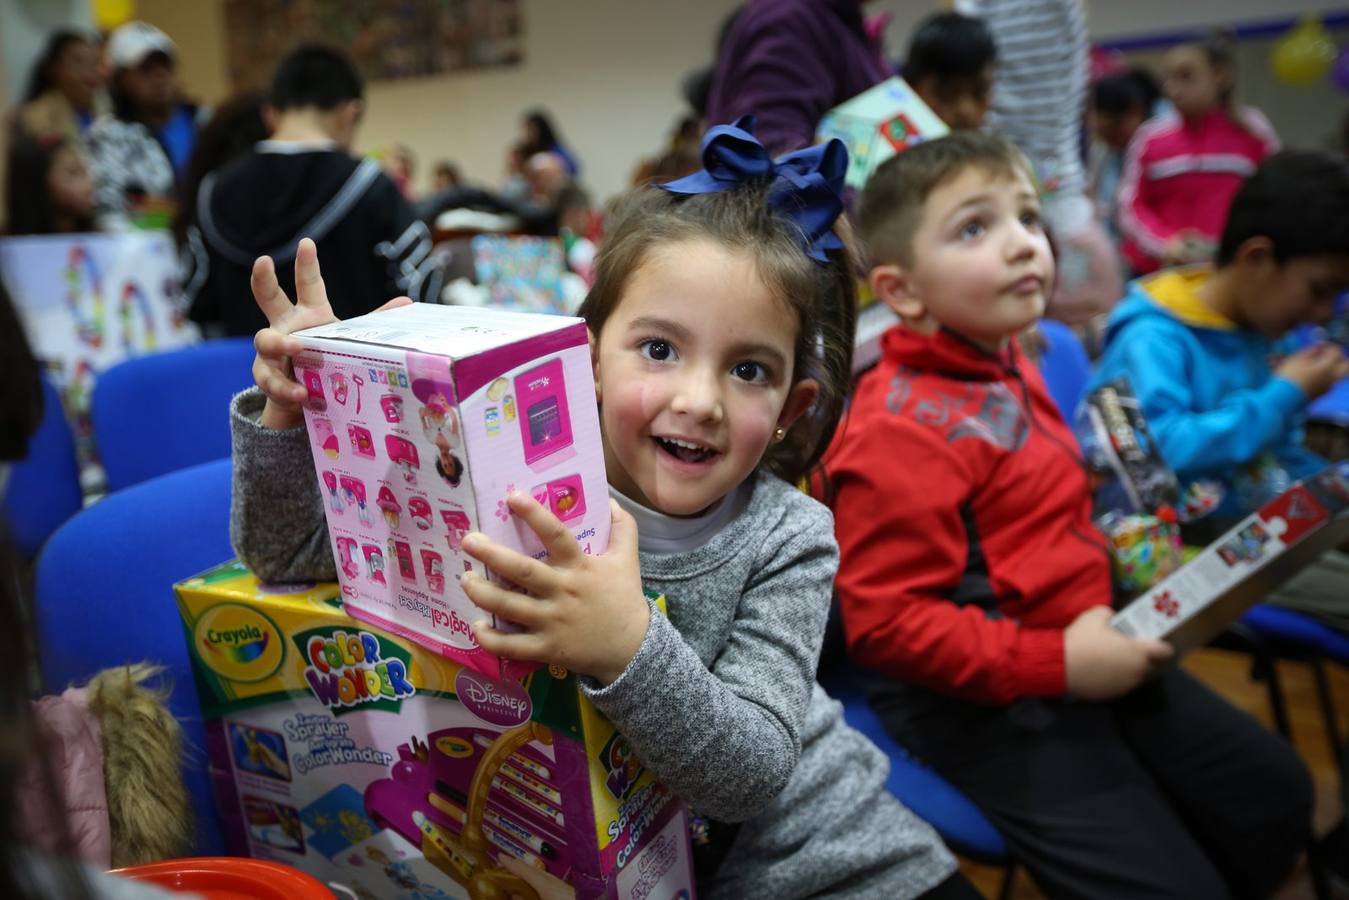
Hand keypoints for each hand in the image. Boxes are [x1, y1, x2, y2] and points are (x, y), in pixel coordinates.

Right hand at [250, 237, 410, 428]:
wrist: (302, 397)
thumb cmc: (325, 359)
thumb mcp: (349, 341)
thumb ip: (374, 323)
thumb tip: (407, 302)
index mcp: (310, 314)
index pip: (308, 284)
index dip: (307, 263)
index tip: (307, 243)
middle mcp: (286, 326)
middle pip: (269, 298)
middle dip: (264, 279)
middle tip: (263, 262)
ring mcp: (272, 351)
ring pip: (266, 341)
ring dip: (281, 342)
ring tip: (297, 347)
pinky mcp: (267, 377)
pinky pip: (273, 381)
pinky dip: (287, 387)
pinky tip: (302, 393)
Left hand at [460, 494, 649, 684]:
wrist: (633, 649)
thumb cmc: (624, 599)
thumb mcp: (628, 560)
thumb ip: (623, 528)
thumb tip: (611, 499)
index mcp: (580, 567)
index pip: (556, 535)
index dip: (534, 515)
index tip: (512, 497)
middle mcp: (562, 592)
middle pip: (522, 571)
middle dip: (491, 555)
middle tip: (468, 541)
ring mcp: (552, 622)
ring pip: (510, 607)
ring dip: (482, 593)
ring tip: (464, 579)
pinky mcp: (547, 648)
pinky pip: (512, 646)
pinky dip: (491, 639)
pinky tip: (476, 626)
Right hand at [1064, 606, 1172, 700]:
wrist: (1061, 666)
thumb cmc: (1083, 639)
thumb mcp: (1096, 615)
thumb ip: (1111, 615)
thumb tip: (1114, 619)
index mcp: (1139, 652)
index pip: (1165, 651)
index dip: (1161, 645)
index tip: (1152, 641)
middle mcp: (1138, 671)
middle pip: (1152, 667)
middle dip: (1145, 659)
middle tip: (1130, 650)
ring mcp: (1126, 685)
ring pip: (1136, 677)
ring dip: (1130, 670)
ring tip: (1113, 661)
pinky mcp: (1112, 695)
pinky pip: (1121, 686)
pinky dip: (1117, 679)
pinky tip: (1102, 671)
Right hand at [1276, 343, 1348, 401]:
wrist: (1283, 400)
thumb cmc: (1289, 377)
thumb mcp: (1297, 359)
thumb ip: (1310, 351)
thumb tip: (1318, 347)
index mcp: (1328, 366)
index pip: (1336, 351)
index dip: (1327, 346)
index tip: (1317, 344)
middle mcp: (1332, 377)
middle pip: (1345, 366)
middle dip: (1338, 359)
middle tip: (1327, 356)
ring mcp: (1327, 387)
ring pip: (1334, 375)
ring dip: (1327, 368)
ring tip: (1311, 365)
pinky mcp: (1320, 395)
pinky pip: (1325, 383)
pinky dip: (1319, 377)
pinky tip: (1306, 376)